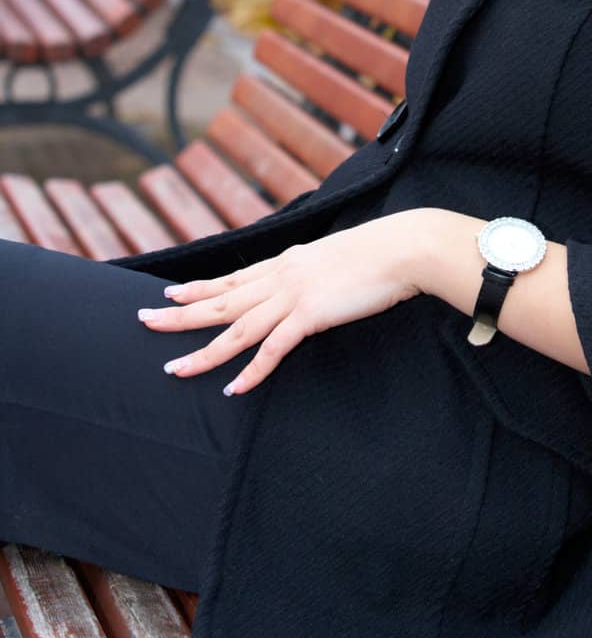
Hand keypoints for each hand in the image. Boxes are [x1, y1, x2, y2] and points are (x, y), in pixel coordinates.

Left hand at [135, 209, 436, 394]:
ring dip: (203, 351)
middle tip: (144, 322)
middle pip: (221, 301)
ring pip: (236, 328)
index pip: (233, 279)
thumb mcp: (335, 258)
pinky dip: (252, 371)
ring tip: (174, 368)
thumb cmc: (378, 253)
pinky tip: (234, 389)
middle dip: (180, 314)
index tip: (170, 294)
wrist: (402, 248)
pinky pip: (273, 349)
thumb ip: (314, 271)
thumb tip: (310, 284)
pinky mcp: (310, 315)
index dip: (199, 288)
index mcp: (286, 262)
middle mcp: (281, 277)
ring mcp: (293, 295)